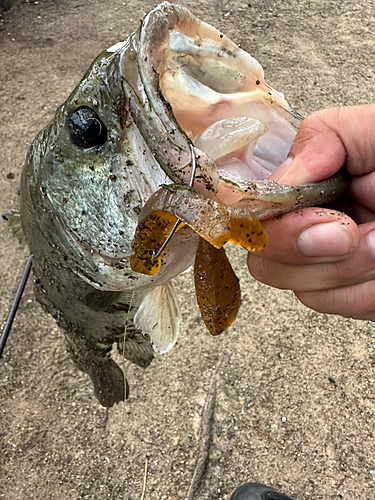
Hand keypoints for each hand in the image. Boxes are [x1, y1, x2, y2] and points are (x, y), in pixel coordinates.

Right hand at [247, 104, 374, 320]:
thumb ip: (323, 138)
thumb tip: (279, 179)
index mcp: (307, 187)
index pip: (253, 214)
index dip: (274, 224)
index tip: (325, 219)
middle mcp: (307, 226)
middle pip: (265, 260)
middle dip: (310, 250)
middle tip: (356, 231)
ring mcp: (326, 266)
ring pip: (302, 289)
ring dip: (349, 270)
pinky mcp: (351, 294)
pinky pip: (338, 304)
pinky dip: (367, 290)